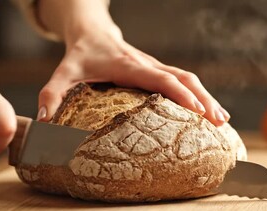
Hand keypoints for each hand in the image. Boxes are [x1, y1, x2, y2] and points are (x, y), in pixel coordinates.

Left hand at [36, 0, 229, 125]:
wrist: (92, 32)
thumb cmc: (81, 54)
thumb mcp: (64, 72)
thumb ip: (52, 93)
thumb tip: (45, 122)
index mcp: (129, 65)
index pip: (161, 78)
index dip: (180, 93)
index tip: (196, 110)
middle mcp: (148, 64)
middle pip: (184, 78)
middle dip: (203, 99)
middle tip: (219, 122)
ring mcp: (156, 66)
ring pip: (188, 78)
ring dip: (206, 97)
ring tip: (222, 120)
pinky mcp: (158, 70)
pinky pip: (184, 81)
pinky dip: (199, 95)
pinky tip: (208, 110)